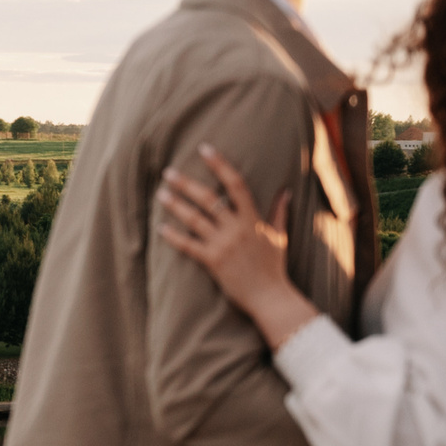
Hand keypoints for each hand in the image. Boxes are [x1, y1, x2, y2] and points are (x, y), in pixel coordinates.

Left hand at [155, 144, 318, 348]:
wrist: (270, 297)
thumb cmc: (274, 266)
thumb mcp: (279, 235)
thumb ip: (279, 212)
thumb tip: (285, 191)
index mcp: (253, 218)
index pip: (236, 184)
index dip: (219, 165)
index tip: (204, 149)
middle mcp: (237, 228)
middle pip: (207, 198)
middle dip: (186, 184)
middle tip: (168, 172)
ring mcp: (223, 244)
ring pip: (194, 219)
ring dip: (175, 205)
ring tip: (160, 194)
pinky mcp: (212, 261)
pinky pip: (188, 245)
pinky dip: (173, 236)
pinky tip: (161, 228)